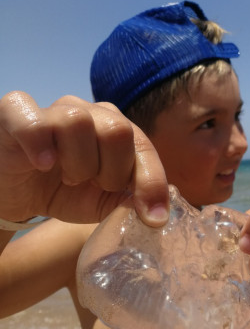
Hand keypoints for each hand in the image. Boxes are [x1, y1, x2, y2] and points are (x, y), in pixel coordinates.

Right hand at [0, 92, 168, 224]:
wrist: (17, 193)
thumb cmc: (63, 192)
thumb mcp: (102, 204)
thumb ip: (129, 202)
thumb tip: (156, 213)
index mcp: (115, 131)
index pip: (144, 148)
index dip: (152, 183)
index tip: (154, 218)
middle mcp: (88, 113)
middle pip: (117, 130)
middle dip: (111, 171)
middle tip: (95, 186)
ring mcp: (52, 110)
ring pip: (78, 122)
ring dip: (77, 163)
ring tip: (67, 178)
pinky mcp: (15, 114)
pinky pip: (33, 120)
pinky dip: (40, 144)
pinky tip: (42, 165)